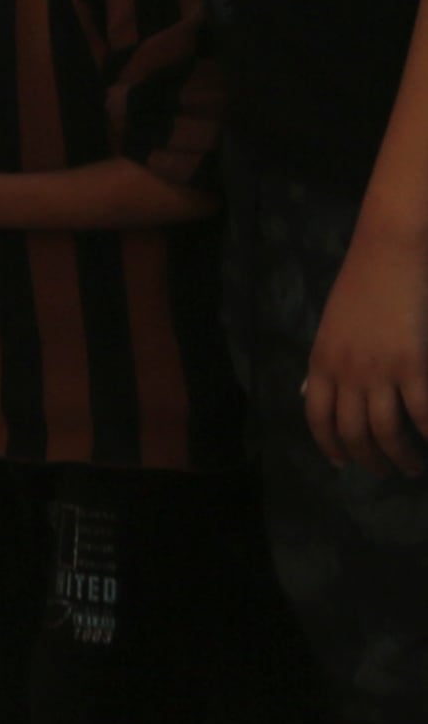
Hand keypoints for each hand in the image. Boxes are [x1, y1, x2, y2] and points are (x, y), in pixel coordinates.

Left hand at [306, 228, 427, 474]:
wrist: (387, 252)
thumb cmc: (361, 285)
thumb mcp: (330, 327)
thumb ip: (324, 362)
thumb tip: (306, 389)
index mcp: (320, 362)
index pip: (317, 418)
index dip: (329, 446)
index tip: (342, 464)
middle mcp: (345, 372)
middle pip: (352, 432)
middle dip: (368, 460)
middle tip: (384, 471)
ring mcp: (378, 371)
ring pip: (386, 432)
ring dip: (400, 458)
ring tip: (412, 467)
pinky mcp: (412, 365)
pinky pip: (422, 414)